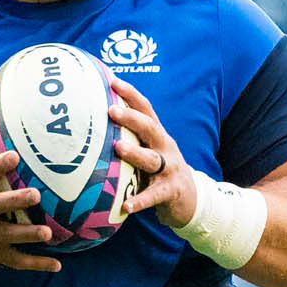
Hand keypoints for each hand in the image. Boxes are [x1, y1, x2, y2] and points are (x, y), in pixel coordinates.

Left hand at [109, 77, 197, 229]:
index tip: (113, 81)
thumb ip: (130, 138)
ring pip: (151, 159)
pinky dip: (140, 201)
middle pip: (150, 128)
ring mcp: (169, 169)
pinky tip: (126, 206)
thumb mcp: (149, 151)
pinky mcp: (170, 191)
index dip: (131, 94)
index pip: (145, 109)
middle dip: (131, 118)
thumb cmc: (159, 172)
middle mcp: (165, 147)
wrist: (190, 200)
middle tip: (111, 111)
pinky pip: (154, 196)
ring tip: (117, 149)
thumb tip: (97, 124)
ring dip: (134, 153)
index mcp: (157, 135)